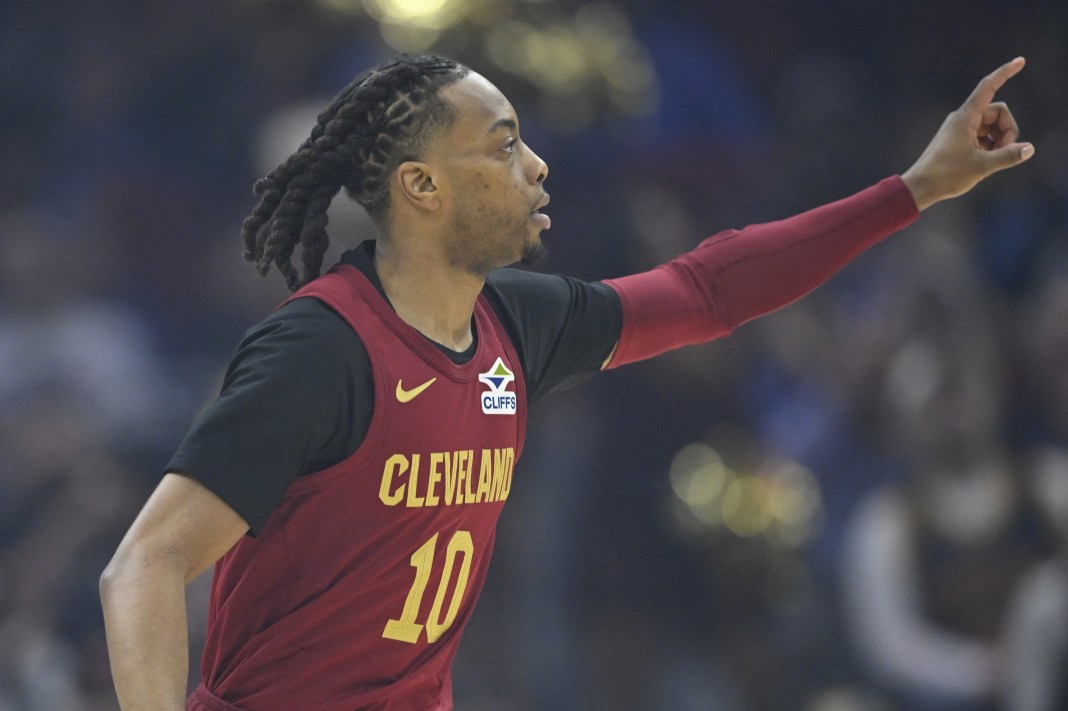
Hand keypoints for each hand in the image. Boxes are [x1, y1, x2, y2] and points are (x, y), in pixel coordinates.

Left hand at [901, 57, 1034, 210]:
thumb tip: (1029, 149)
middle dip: (1008, 131)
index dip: (1004, 73)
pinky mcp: (961, 139)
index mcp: (965, 117)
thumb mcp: (981, 166)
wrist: (920, 187)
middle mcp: (963, 118)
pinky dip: (991, 146)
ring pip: (993, 126)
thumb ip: (1007, 156)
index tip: (1020, 61)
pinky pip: (985, 135)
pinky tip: (984, 161)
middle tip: (1002, 152)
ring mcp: (962, 128)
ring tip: (990, 160)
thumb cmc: (945, 176)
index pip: (988, 87)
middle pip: (998, 113)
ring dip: (1000, 141)